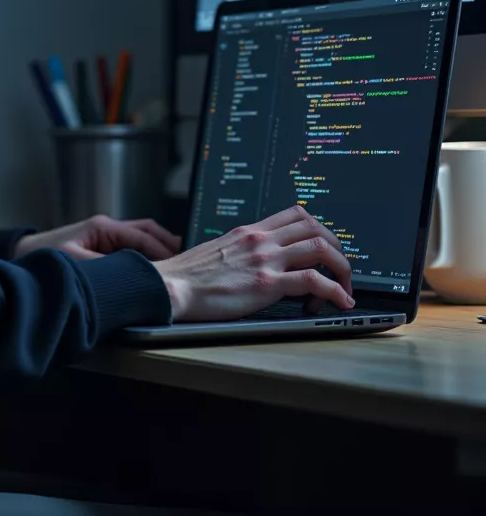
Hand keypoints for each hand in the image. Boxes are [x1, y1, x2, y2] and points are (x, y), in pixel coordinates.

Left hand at [13, 215, 181, 263]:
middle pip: (146, 232)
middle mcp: (107, 229)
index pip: (142, 236)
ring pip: (140, 240)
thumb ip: (102, 268)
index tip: (178, 262)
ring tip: (176, 265)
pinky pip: (130, 250)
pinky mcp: (101, 248)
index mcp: (103, 227)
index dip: (162, 249)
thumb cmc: (43, 256)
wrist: (21, 255)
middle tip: (186, 259)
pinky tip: (153, 271)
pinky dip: (145, 257)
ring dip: (158, 251)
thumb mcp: (74, 262)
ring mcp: (105, 238)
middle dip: (167, 244)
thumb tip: (128, 273)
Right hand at [152, 205, 353, 322]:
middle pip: (316, 228)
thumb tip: (255, 263)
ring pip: (321, 249)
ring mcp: (265, 260)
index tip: (325, 247)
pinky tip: (339, 301)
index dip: (320, 229)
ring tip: (345, 289)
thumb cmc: (188, 276)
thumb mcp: (219, 252)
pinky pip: (314, 281)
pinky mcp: (266, 284)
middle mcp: (260, 240)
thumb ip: (241, 252)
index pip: (295, 214)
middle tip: (341, 269)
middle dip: (337, 248)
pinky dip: (335, 291)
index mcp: (249, 231)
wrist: (171, 286)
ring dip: (342, 269)